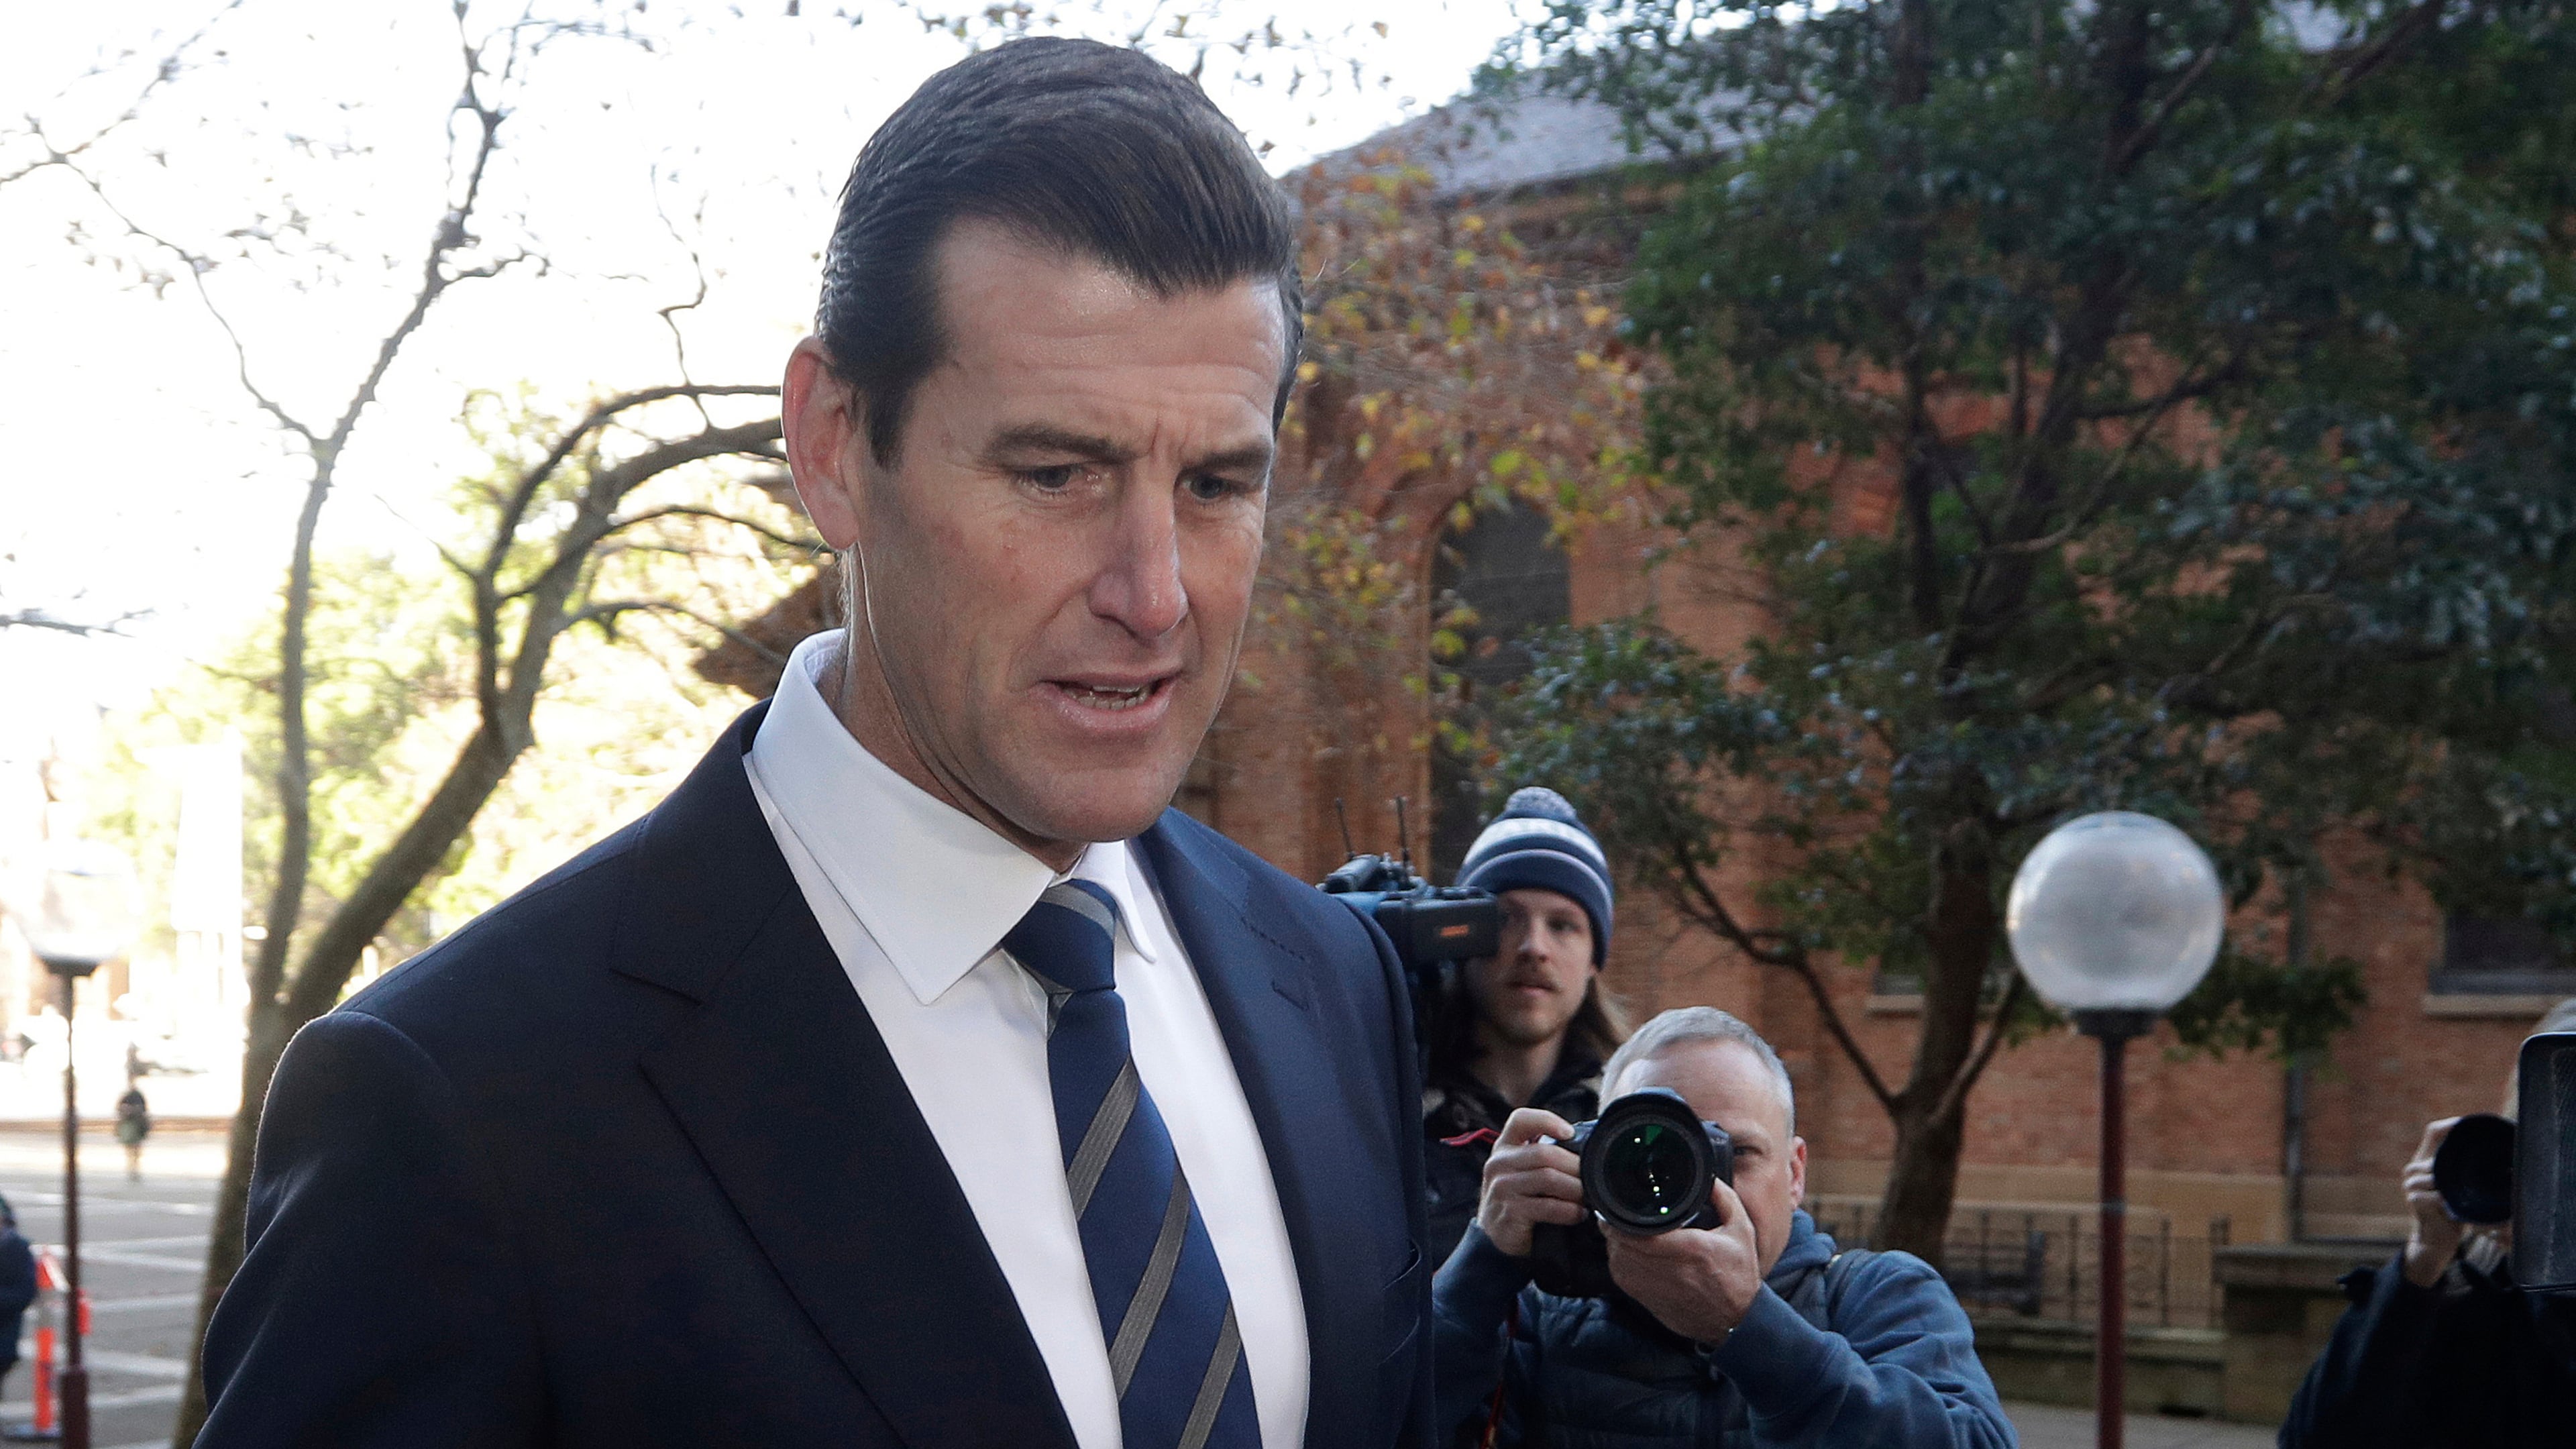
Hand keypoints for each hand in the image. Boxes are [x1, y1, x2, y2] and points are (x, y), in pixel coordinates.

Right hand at [1475, 1108, 1583, 1257]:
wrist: (1496, 1234)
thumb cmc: (1519, 1196)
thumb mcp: (1522, 1169)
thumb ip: (1544, 1155)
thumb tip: (1586, 1144)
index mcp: (1505, 1146)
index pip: (1521, 1119)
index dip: (1547, 1121)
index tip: (1570, 1133)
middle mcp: (1499, 1162)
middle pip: (1544, 1153)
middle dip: (1574, 1165)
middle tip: (1592, 1176)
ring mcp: (1502, 1187)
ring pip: (1548, 1178)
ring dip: (1575, 1188)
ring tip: (1588, 1196)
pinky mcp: (1509, 1211)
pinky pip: (1547, 1207)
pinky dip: (1569, 1210)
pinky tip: (1579, 1214)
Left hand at [1603, 1174, 1762, 1344]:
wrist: (1737, 1320)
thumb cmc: (1738, 1275)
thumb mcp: (1741, 1231)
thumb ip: (1725, 1200)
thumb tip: (1708, 1178)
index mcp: (1691, 1249)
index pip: (1642, 1233)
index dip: (1623, 1220)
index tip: (1619, 1207)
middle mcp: (1670, 1269)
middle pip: (1624, 1245)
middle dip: (1614, 1228)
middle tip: (1615, 1216)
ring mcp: (1657, 1288)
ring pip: (1618, 1261)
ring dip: (1615, 1245)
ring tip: (1619, 1232)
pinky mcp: (1649, 1301)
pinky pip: (1621, 1278)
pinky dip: (1618, 1263)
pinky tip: (1625, 1253)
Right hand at [2401, 1117, 2462, 1287]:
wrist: (2436, 1239)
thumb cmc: (2452, 1212)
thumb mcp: (2458, 1187)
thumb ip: (2464, 1172)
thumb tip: (2505, 1159)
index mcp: (2425, 1160)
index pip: (2433, 1132)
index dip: (2450, 1125)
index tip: (2469, 1123)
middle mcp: (2415, 1169)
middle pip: (2435, 1153)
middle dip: (2456, 1161)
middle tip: (2479, 1167)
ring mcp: (2411, 1184)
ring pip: (2432, 1173)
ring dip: (2449, 1183)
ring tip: (2460, 1193)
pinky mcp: (2414, 1200)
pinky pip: (2431, 1195)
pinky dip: (2443, 1200)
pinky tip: (2451, 1206)